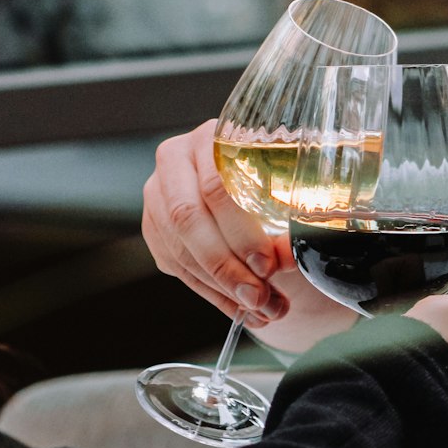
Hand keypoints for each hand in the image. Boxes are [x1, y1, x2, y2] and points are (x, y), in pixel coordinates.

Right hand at [141, 123, 360, 347]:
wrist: (257, 186)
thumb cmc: (280, 182)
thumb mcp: (292, 192)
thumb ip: (290, 220)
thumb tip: (283, 258)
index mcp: (210, 137)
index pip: (215, 186)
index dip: (241, 231)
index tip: (268, 266)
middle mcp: (175, 161)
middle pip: (188, 218)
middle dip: (227, 266)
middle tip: (259, 296)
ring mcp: (158, 195)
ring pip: (180, 248)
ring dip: (222, 288)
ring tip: (261, 310)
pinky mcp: (155, 229)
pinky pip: (179, 268)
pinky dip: (213, 294)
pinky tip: (242, 309)